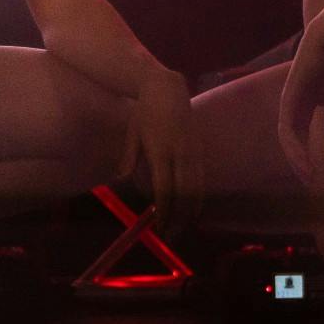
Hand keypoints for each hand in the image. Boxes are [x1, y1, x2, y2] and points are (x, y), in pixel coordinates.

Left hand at [121, 68, 198, 235]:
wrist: (167, 88)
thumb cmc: (145, 112)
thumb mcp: (132, 134)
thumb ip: (129, 159)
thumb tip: (121, 181)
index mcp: (160, 150)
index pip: (165, 188)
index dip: (164, 211)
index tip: (159, 227)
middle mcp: (180, 153)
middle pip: (184, 194)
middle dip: (179, 218)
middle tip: (171, 235)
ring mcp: (193, 151)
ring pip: (197, 189)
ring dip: (190, 212)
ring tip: (181, 228)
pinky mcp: (200, 149)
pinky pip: (202, 179)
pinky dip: (198, 198)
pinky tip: (192, 209)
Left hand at [277, 26, 323, 184]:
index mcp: (300, 109)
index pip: (298, 138)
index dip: (304, 155)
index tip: (315, 173)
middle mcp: (290, 108)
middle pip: (289, 142)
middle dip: (298, 162)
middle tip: (309, 180)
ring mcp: (287, 104)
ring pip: (286, 138)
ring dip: (296, 157)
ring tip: (307, 173)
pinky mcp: (288, 99)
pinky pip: (287, 127)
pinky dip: (294, 143)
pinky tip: (303, 154)